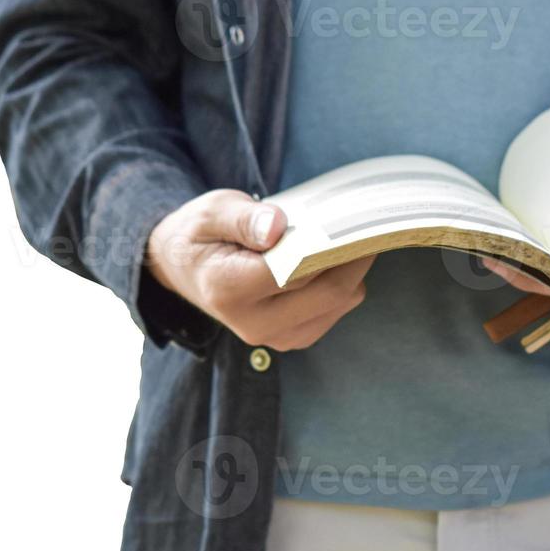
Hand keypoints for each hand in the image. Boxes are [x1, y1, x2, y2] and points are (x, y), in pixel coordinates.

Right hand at [146, 189, 373, 350]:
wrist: (184, 269)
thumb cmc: (201, 235)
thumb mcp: (212, 212)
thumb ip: (244, 219)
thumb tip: (276, 228)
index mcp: (228, 290)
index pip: (297, 270)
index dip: (331, 245)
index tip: (353, 219)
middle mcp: (254, 323)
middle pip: (327, 293)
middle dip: (354, 256)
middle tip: (365, 223)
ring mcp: (275, 337)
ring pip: (339, 303)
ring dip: (351, 270)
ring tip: (345, 237)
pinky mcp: (292, 338)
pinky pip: (335, 310)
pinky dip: (343, 284)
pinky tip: (332, 259)